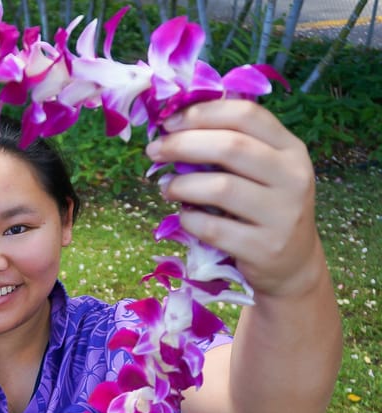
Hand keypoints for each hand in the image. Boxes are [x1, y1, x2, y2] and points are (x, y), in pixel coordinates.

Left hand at [145, 100, 320, 298]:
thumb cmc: (263, 209)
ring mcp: (282, 214)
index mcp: (290, 149)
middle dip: (182, 144)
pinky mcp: (264, 247)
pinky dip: (189, 219)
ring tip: (167, 188)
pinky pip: (213, 227)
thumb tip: (173, 128)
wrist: (291, 263)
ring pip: (220, 187)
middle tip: (154, 151)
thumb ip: (232, 147)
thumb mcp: (262, 171)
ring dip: (182, 185)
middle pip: (230, 147)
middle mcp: (293, 177)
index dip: (201, 114)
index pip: (246, 114)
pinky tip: (184, 217)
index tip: (168, 123)